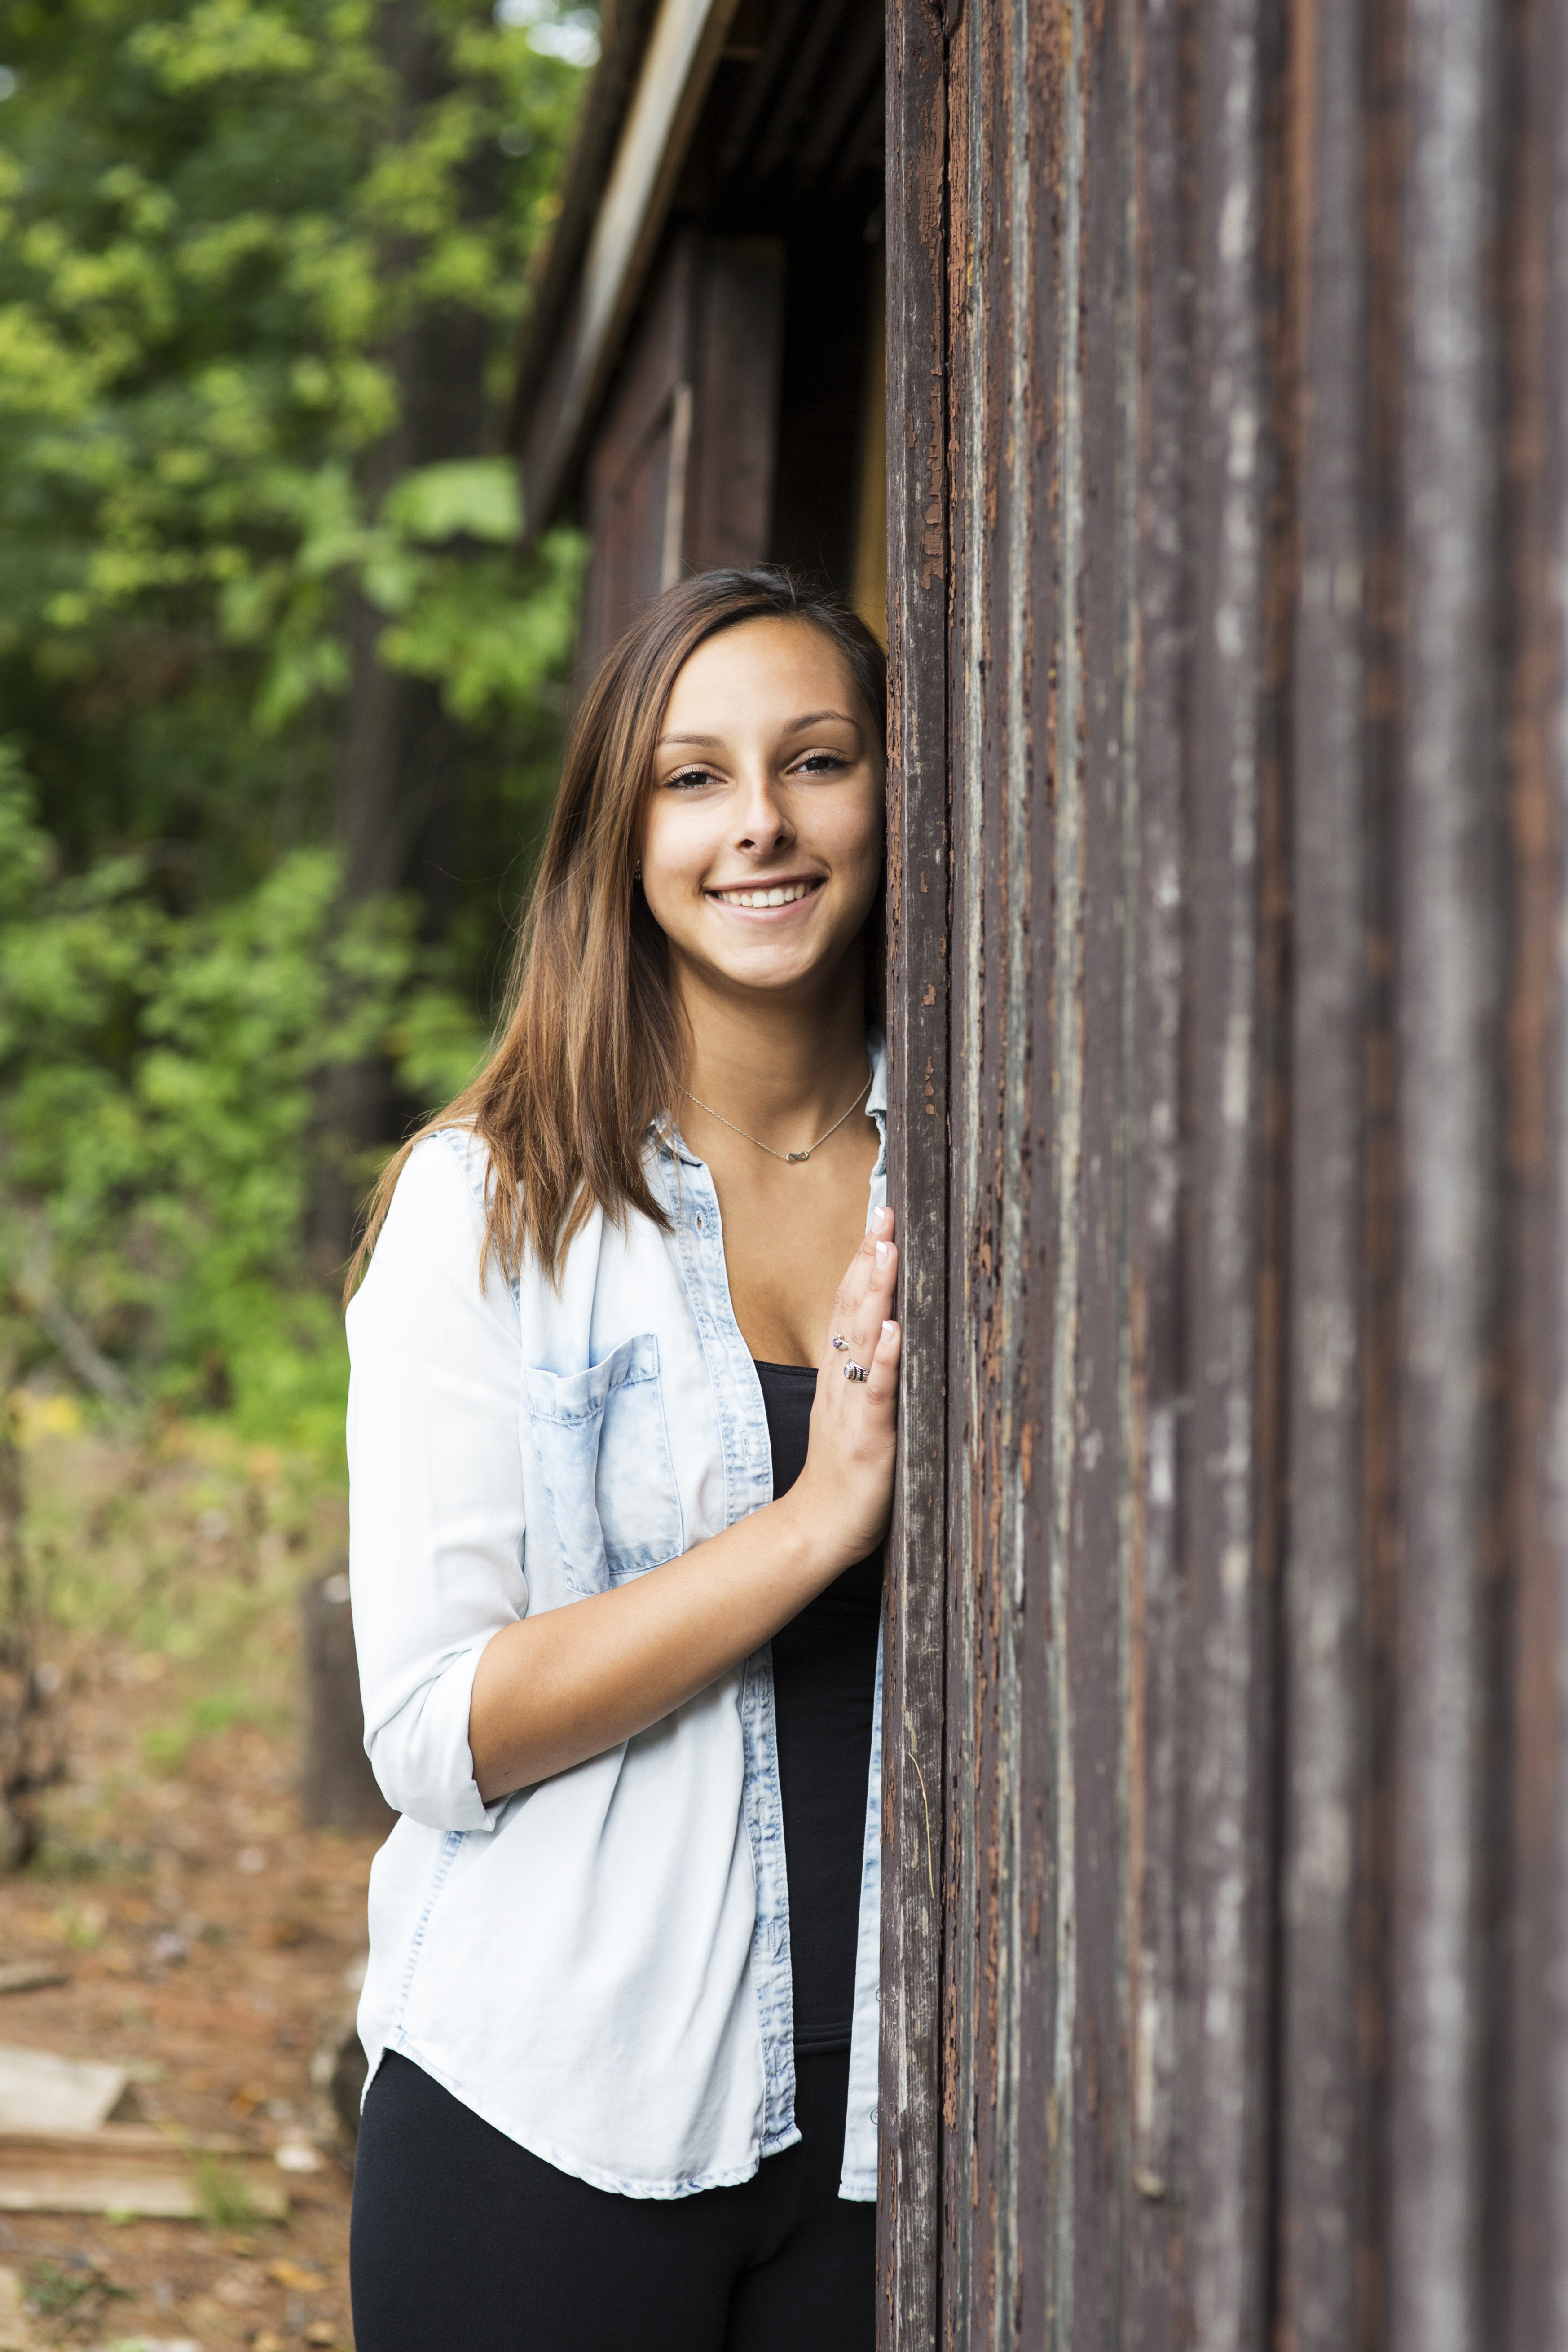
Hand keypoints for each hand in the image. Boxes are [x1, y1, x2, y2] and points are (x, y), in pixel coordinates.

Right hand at [782, 1206, 900, 1572]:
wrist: (819, 1526)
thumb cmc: (845, 1471)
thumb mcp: (852, 1411)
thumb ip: (866, 1372)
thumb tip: (886, 1331)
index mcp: (840, 1374)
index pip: (849, 1305)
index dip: (861, 1261)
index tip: (878, 1219)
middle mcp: (842, 1381)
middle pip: (852, 1309)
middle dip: (869, 1259)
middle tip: (885, 1213)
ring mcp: (852, 1406)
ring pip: (862, 1340)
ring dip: (875, 1294)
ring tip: (887, 1252)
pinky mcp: (868, 1435)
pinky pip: (877, 1392)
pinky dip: (887, 1360)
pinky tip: (898, 1331)